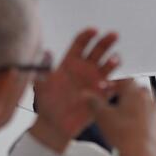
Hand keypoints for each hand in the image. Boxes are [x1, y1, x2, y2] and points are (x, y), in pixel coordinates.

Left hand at [30, 30, 119, 151]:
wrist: (53, 124)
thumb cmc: (46, 102)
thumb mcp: (40, 84)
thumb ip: (43, 69)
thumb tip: (45, 52)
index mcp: (70, 62)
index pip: (81, 43)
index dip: (87, 36)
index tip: (94, 30)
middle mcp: (84, 69)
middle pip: (98, 50)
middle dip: (106, 42)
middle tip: (114, 35)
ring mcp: (94, 82)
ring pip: (107, 68)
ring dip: (113, 62)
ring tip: (115, 59)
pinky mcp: (100, 97)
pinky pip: (110, 89)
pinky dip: (113, 85)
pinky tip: (113, 83)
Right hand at [88, 79, 155, 155]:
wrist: (140, 155)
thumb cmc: (124, 135)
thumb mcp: (102, 116)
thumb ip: (94, 102)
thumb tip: (87, 96)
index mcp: (134, 93)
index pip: (126, 80)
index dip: (115, 82)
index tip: (109, 87)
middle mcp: (148, 101)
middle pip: (138, 90)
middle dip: (128, 94)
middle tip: (117, 100)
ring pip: (147, 105)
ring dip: (137, 108)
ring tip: (125, 117)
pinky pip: (152, 120)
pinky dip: (144, 122)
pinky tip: (135, 130)